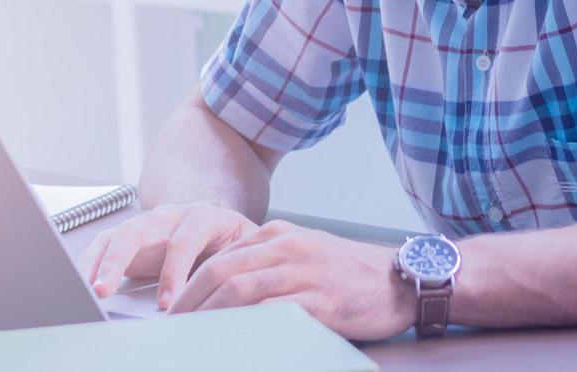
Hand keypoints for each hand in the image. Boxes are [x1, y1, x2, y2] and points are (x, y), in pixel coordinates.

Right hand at [75, 202, 258, 308]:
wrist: (223, 223)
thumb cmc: (235, 241)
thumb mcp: (246, 249)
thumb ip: (239, 264)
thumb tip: (234, 294)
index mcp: (204, 216)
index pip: (184, 240)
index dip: (173, 272)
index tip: (167, 304)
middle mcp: (170, 217)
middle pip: (137, 231)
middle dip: (117, 261)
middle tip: (103, 291)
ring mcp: (146, 224)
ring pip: (115, 237)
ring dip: (97, 264)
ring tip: (86, 289)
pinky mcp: (129, 237)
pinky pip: (103, 246)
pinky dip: (89, 263)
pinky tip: (81, 282)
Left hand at [168, 219, 416, 341]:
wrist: (404, 278)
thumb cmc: (352, 272)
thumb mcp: (306, 253)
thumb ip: (269, 263)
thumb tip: (227, 288)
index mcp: (279, 234)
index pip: (221, 256)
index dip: (191, 283)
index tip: (174, 308)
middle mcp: (287, 247)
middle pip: (222, 270)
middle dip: (190, 300)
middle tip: (172, 326)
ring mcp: (303, 272)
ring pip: (240, 289)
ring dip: (208, 314)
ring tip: (191, 335)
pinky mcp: (320, 300)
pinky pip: (272, 313)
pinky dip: (246, 327)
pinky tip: (231, 341)